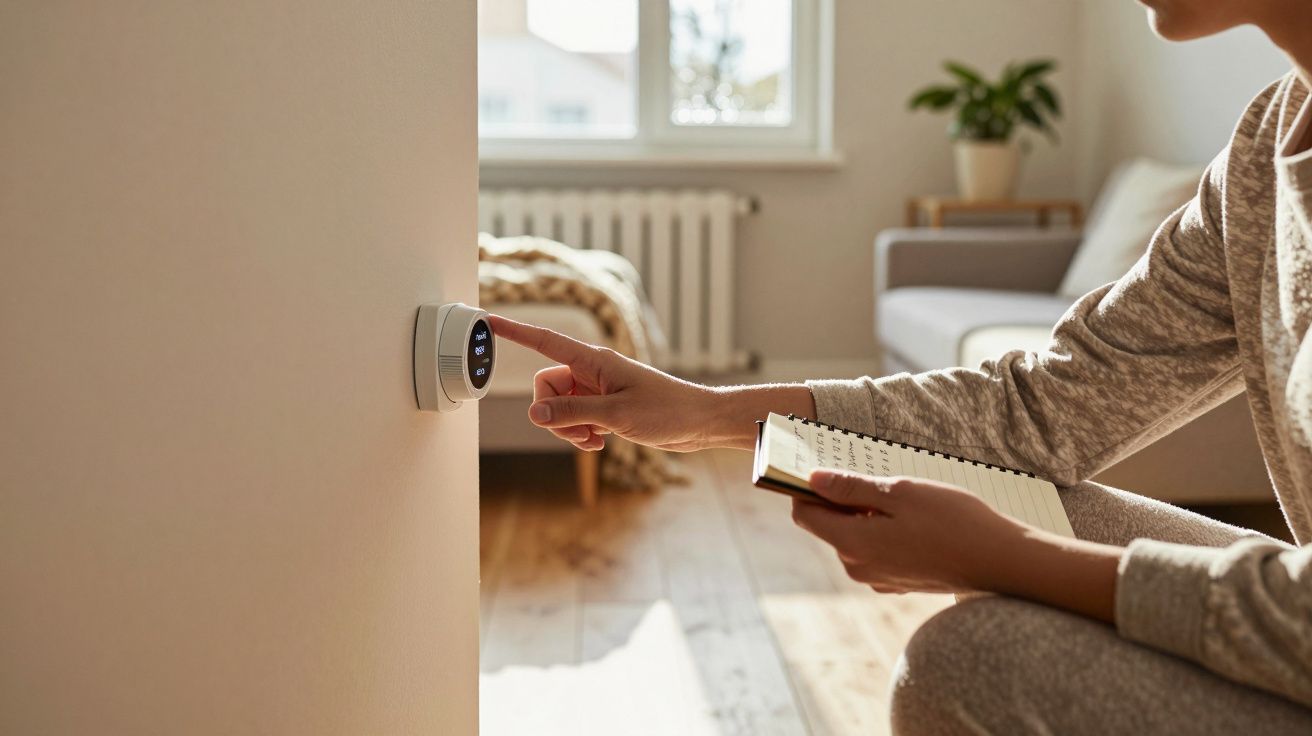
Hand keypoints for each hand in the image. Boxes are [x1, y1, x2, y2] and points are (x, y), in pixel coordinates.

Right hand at [488, 314, 720, 451]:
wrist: (698, 422)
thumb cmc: (667, 410)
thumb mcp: (616, 415)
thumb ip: (572, 413)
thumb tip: (533, 414)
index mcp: (593, 360)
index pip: (544, 342)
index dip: (515, 332)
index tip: (489, 321)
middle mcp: (591, 372)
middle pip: (546, 387)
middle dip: (552, 414)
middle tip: (579, 431)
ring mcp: (596, 390)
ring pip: (559, 407)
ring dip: (568, 428)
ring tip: (594, 440)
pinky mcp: (604, 408)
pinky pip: (574, 419)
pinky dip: (580, 434)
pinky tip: (599, 444)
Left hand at [792, 469, 1121, 621]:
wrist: (1001, 562)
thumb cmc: (953, 521)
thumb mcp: (900, 492)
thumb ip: (850, 488)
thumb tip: (812, 480)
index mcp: (852, 543)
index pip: (805, 514)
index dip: (806, 488)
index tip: (821, 465)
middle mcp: (857, 567)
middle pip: (829, 525)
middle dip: (841, 499)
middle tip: (874, 474)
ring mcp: (877, 577)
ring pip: (854, 536)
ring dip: (867, 513)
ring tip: (902, 496)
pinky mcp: (898, 581)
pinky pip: (876, 549)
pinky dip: (884, 530)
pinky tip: (915, 519)